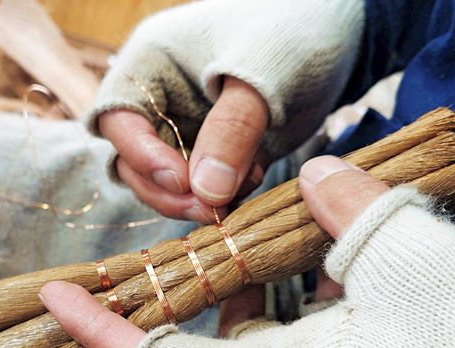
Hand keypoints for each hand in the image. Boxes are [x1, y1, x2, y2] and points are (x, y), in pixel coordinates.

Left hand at [42, 155, 382, 347]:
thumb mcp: (414, 261)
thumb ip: (350, 209)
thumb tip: (316, 176)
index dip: (98, 330)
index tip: (59, 298)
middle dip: (151, 332)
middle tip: (148, 283)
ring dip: (226, 323)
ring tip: (254, 269)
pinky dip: (271, 338)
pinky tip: (320, 295)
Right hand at [85, 0, 364, 221]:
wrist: (335, 31)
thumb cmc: (292, 31)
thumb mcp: (262, 72)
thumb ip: (233, 130)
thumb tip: (205, 192)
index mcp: (150, 65)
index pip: (119, 121)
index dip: (142, 156)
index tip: (185, 182)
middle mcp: (157, 102)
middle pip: (133, 164)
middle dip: (169, 192)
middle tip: (211, 209)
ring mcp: (183, 130)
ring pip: (165, 185)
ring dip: (196, 201)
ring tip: (237, 194)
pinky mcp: (211, 153)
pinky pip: (201, 189)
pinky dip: (222, 196)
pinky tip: (253, 179)